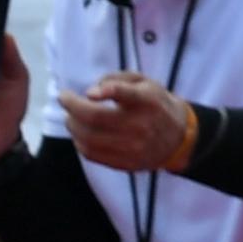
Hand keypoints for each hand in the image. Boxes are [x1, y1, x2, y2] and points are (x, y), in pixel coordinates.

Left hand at [63, 71, 191, 175]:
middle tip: (65, 98)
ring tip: (70, 116)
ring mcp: (133, 147)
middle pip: (96, 118)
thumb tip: (90, 92)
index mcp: (148, 101)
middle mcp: (141, 125)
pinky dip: (79, 142)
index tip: (89, 92)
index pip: (127, 95)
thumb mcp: (144, 82)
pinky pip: (92, 154)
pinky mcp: (125, 163)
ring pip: (89, 138)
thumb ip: (117, 78)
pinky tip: (79, 133)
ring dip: (72, 125)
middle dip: (72, 106)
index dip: (107, 91)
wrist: (177, 138)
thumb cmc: (154, 103)